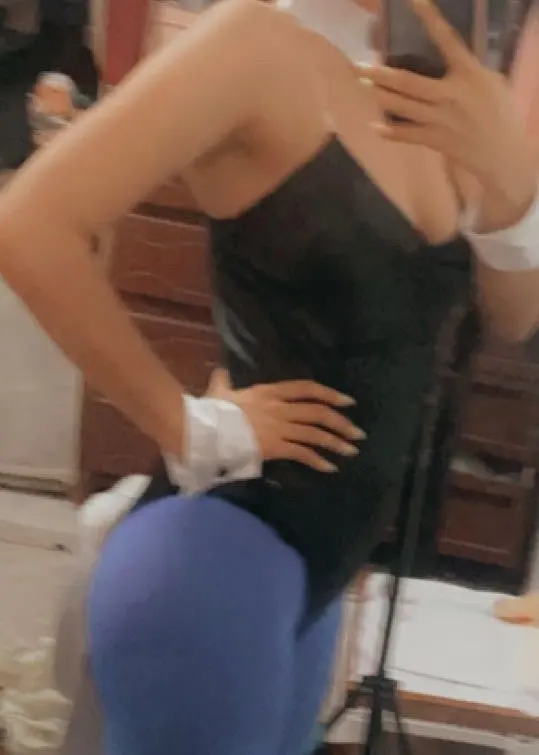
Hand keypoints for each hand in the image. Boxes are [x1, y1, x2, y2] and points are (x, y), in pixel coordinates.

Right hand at [206, 368, 364, 472]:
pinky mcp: (275, 447)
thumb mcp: (220, 390)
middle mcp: (280, 408)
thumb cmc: (212, 410)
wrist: (205, 430)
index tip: (347, 401)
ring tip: (352, 451)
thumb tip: (220, 372)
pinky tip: (330, 468)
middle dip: (341, 422)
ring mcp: (279, 428)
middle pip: (318, 412)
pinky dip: (318, 461)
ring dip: (336, 442)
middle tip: (357, 433)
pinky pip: (303, 453)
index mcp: (270, 392)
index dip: (329, 393)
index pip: (307, 389)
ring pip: (315, 434)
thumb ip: (224, 381)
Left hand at [358, 0, 537, 228]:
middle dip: (380, 74)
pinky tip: (375, 126)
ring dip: (380, 96)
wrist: (504, 154)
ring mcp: (440, 119)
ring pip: (402, 106)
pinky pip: (408, 135)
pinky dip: (390, 132)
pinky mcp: (435, 140)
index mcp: (468, 73)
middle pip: (408, 81)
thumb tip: (449, 59)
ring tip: (361, 86)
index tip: (413, 1)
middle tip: (358, 66)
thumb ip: (468, 70)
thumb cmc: (501, 113)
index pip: (447, 40)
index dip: (430, 18)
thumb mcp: (491, 82)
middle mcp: (450, 94)